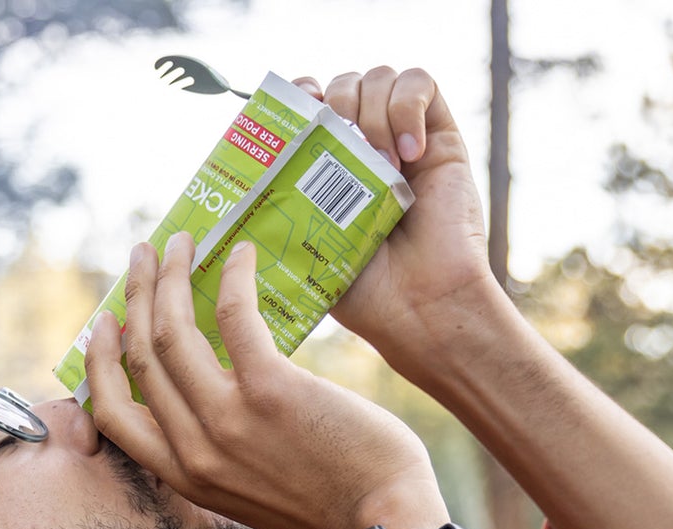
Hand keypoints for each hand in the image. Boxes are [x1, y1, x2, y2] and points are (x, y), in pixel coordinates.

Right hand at [84, 231, 443, 528]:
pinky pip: (234, 317)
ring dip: (170, 277)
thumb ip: (221, 454)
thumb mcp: (250, 492)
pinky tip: (243, 255)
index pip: (113, 414)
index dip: (99, 360)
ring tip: (181, 243)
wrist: (380, 524)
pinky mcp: (271, 390)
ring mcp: (228, 420)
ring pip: (171, 331)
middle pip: (139, 357)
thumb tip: (214, 398)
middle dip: (136, 295)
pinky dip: (233, 278)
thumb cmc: (329, 506)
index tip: (106, 321)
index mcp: (184, 476)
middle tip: (145, 256)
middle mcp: (194, 449)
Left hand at [292, 67, 502, 370]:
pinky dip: (408, 107)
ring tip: (384, 162)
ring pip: (378, 77)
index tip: (296, 114)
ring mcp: (404, 141)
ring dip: (371, 110)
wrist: (420, 306)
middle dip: (334, 102)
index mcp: (331, 173)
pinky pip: (421, 82)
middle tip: (338, 139)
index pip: (311, 106)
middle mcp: (366, 151)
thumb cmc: (364, 293)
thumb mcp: (306, 249)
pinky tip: (409, 152)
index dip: (300, 97)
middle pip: (341, 86)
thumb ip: (280, 211)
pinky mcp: (441, 137)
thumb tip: (230, 188)